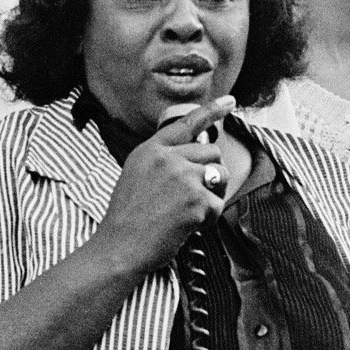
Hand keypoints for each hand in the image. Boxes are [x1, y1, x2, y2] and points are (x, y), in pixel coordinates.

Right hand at [91, 96, 234, 272]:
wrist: (119, 247)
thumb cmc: (126, 219)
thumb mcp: (135, 175)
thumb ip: (161, 161)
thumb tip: (192, 160)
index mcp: (150, 150)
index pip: (186, 123)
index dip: (211, 110)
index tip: (230, 102)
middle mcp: (167, 158)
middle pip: (211, 152)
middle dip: (210, 173)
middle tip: (195, 196)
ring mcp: (183, 177)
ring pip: (219, 175)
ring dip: (213, 194)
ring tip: (191, 210)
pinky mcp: (195, 199)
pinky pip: (218, 204)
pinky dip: (209, 219)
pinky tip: (188, 226)